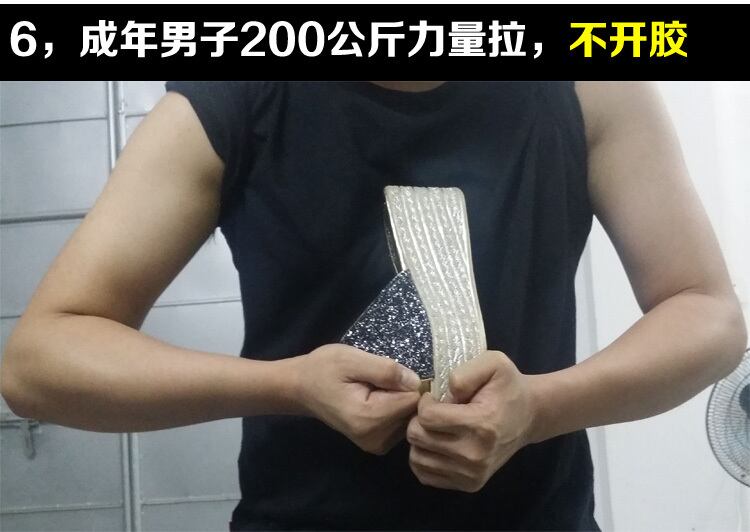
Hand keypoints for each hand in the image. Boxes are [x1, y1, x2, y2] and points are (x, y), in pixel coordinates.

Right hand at [295, 344, 421, 454]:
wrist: (301, 388)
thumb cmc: (324, 369)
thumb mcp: (352, 359)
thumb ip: (386, 370)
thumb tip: (417, 382)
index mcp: (369, 418)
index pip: (413, 400)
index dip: (407, 382)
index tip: (389, 373)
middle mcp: (376, 438)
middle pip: (413, 411)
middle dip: (402, 392)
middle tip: (376, 380)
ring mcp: (377, 444)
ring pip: (409, 418)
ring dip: (398, 400)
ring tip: (374, 389)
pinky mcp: (377, 444)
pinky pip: (401, 423)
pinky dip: (394, 409)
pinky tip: (377, 400)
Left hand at [406, 351, 536, 491]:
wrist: (528, 416)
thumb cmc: (507, 387)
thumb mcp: (493, 363)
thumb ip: (464, 374)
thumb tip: (444, 396)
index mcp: (481, 424)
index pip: (427, 417)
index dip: (425, 402)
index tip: (436, 397)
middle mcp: (475, 455)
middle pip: (417, 437)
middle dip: (418, 420)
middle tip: (434, 412)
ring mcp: (472, 474)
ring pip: (417, 458)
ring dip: (420, 440)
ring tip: (436, 428)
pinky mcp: (468, 485)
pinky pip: (425, 474)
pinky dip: (425, 458)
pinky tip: (437, 443)